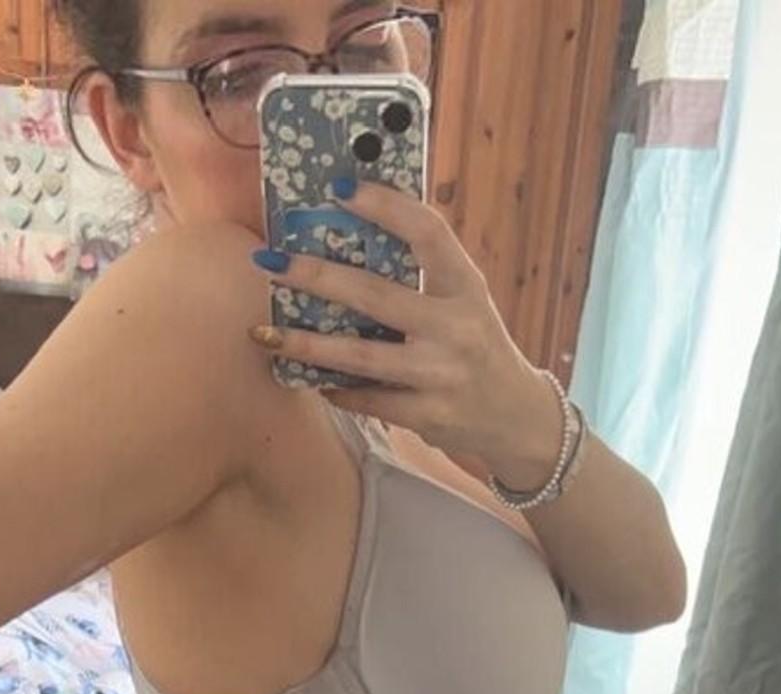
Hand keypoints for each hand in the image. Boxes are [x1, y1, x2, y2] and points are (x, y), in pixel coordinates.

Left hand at [249, 181, 563, 490]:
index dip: (384, 205)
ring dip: (307, 344)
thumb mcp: (464, 302)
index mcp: (466, 286)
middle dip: (315, 276)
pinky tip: (312, 378)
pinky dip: (336, 389)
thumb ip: (425, 274)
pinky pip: (368, 400)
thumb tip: (353, 235)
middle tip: (270, 261)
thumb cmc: (476, 347)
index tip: (339, 188)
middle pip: (374, 295)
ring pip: (360, 356)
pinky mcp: (428, 415)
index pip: (427, 233)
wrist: (515, 418)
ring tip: (265, 333)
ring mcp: (441, 374)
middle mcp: (456, 327)